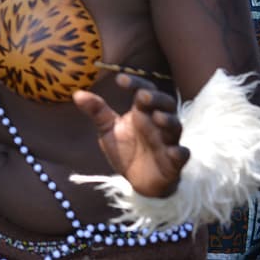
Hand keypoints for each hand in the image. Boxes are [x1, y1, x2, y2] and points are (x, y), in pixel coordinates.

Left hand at [74, 74, 187, 198]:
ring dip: (168, 121)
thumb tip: (77, 94)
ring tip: (157, 117)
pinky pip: (182, 155)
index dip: (136, 83)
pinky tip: (174, 151)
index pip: (144, 91)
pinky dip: (180, 152)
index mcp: (141, 112)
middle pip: (165, 104)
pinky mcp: (173, 162)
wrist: (136, 180)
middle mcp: (157, 123)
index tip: (120, 79)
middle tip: (143, 96)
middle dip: (157, 99)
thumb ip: (97, 112)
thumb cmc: (126, 149)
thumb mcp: (108, 129)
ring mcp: (167, 141)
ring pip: (175, 126)